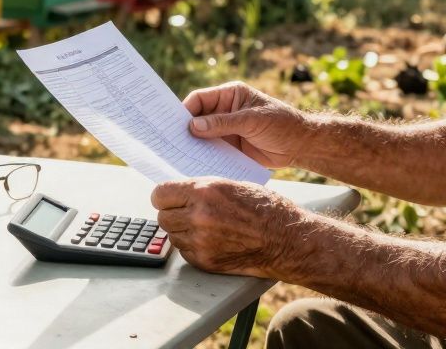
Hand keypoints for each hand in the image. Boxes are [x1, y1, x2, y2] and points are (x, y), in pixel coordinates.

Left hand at [151, 177, 303, 277]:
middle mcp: (199, 216)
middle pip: (162, 217)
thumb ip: (202, 189)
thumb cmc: (264, 208)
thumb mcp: (231, 185)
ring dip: (182, 231)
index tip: (168, 198)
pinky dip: (192, 246)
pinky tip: (210, 239)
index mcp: (204, 191)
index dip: (164, 196)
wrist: (284, 238)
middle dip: (172, 214)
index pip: (160, 194)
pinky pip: (184, 251)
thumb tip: (178, 192)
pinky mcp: (206, 261)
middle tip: (185, 212)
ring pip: (172, 235)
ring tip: (203, 226)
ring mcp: (201, 241)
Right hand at [182, 81, 310, 167]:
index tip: (171, 124)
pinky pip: (211, 151)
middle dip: (184, 129)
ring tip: (177, 156)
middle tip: (168, 142)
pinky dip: (203, 157)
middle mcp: (224, 111)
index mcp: (229, 96)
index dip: (185, 111)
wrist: (300, 145)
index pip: (199, 99)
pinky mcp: (230, 147)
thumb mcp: (252, 120)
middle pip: (196, 118)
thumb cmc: (281, 123)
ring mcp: (226, 130)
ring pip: (201, 137)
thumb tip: (193, 126)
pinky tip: (194, 165)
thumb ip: (223, 123)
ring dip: (192, 145)